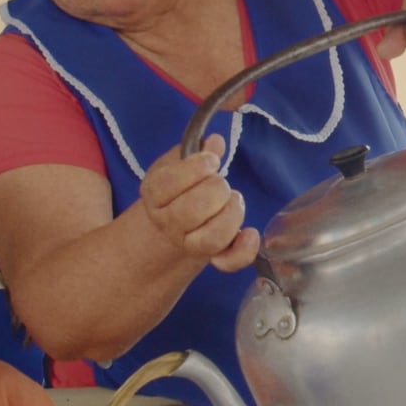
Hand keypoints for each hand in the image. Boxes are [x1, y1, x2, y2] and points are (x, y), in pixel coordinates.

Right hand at [138, 134, 259, 271]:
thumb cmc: (180, 185)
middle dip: (217, 189)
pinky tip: (251, 233)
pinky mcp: (212, 256)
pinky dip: (243, 250)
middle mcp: (167, 223)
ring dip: (232, 213)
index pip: (169, 184)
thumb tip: (215, 142)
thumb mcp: (179, 162)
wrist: (176, 219)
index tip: (212, 161)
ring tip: (234, 199)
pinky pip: (228, 262)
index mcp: (155, 194)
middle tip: (221, 182)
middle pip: (193, 210)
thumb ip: (195, 150)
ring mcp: (189, 244)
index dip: (196, 168)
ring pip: (211, 238)